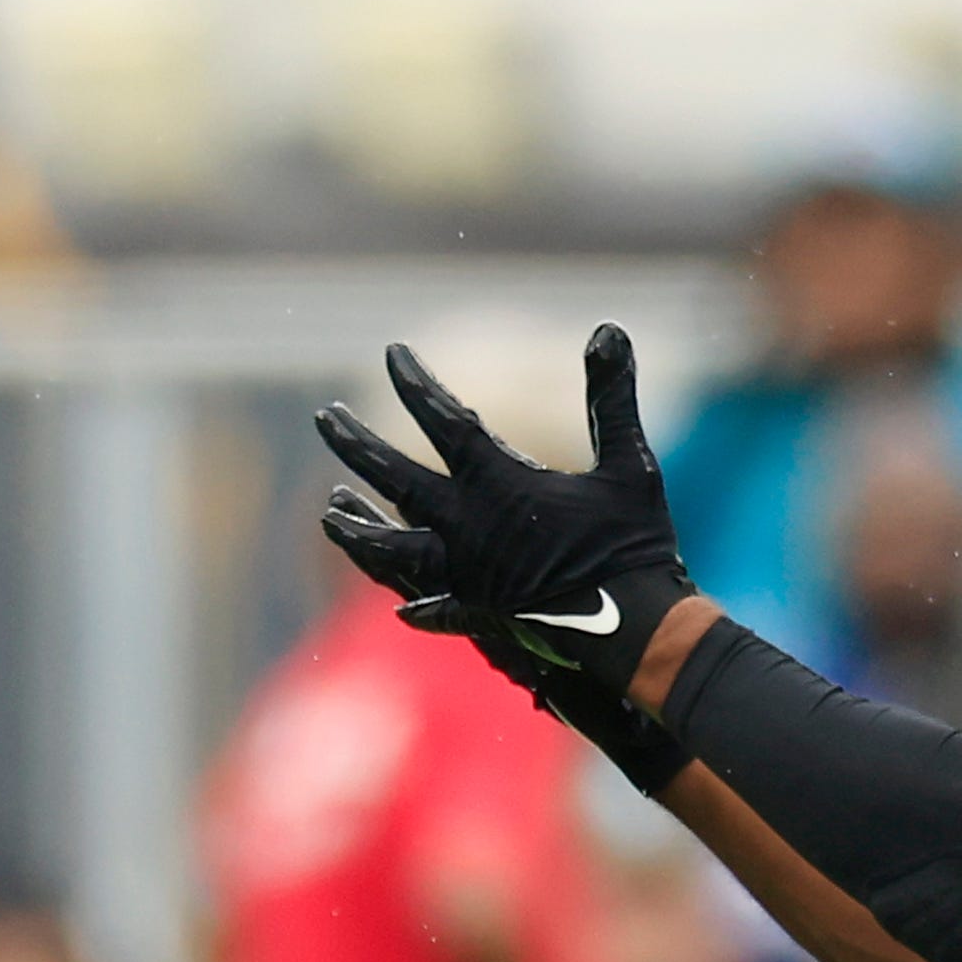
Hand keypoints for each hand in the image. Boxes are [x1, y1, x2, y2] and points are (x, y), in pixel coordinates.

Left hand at [314, 329, 699, 775]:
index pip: (445, 422)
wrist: (635, 633)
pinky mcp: (477, 615)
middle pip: (396, 478)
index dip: (417, 384)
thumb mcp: (630, 462)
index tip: (392, 353)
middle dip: (357, 445)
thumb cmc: (635, 544)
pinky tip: (402, 602)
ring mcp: (465, 575)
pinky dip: (415, 599)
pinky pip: (432, 604)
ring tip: (330, 510)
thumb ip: (612, 396)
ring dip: (358, 526)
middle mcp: (467, 528)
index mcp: (498, 485)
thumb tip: (607, 328)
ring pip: (391, 547)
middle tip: (326, 416)